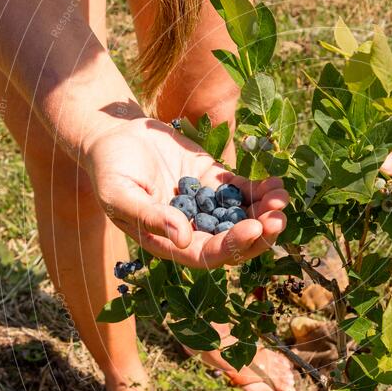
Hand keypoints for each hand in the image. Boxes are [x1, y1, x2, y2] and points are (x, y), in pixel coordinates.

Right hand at [80, 117, 287, 266]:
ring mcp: (208, 206)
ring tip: (281, 199)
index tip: (253, 228)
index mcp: (170, 242)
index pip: (208, 254)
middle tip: (278, 219)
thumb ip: (150, 217)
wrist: (117, 136)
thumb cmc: (110, 169)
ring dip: (266, 213)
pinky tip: (276, 184)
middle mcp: (194, 229)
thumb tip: (185, 238)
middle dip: (259, 234)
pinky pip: (244, 192)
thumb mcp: (120, 195)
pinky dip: (261, 190)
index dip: (233, 245)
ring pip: (244, 218)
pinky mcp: (216, 182)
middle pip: (234, 242)